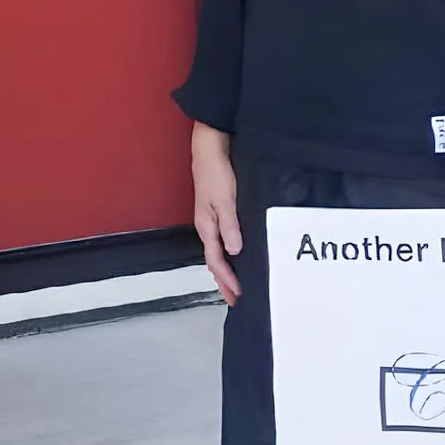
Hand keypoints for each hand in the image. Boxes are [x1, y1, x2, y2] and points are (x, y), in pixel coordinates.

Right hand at [193, 124, 241, 301]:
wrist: (209, 146)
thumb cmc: (214, 171)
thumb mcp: (223, 199)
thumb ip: (229, 225)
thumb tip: (234, 251)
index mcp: (206, 226)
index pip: (216, 260)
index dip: (227, 279)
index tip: (238, 294)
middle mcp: (207, 225)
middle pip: (214, 260)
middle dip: (223, 280)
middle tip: (235, 298)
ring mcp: (211, 218)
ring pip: (217, 250)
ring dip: (225, 268)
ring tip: (235, 282)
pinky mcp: (218, 209)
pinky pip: (222, 238)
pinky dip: (228, 252)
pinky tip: (236, 252)